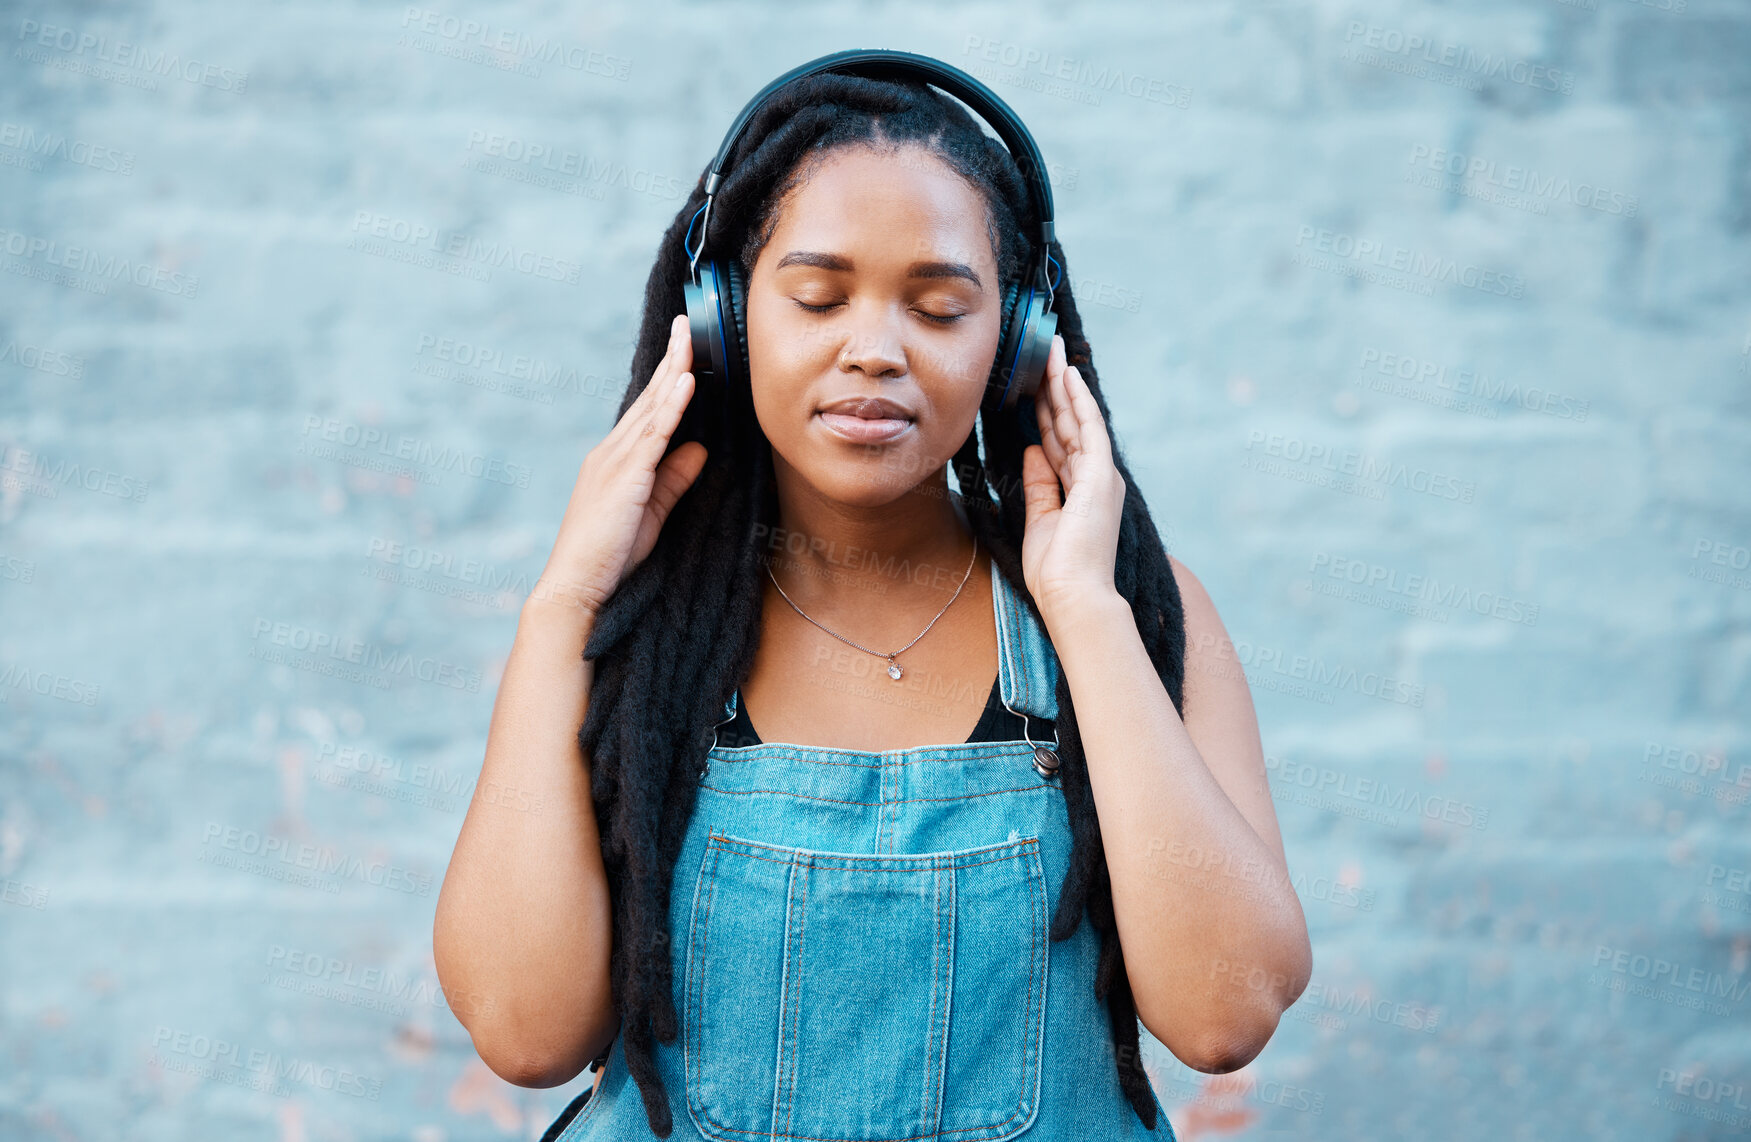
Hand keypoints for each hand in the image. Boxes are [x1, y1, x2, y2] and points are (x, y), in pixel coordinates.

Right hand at [533, 314, 707, 616]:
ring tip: (690, 340)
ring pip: (651, 409)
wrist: (576, 588)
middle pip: (648, 398)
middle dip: (670, 360)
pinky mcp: (623, 479)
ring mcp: (614, 463)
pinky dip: (670, 407)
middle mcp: (611, 453)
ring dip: (673, 372)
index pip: (648, 411)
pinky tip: (685, 383)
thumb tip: (699, 448)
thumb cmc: (610, 557)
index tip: (684, 349)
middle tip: (685, 324)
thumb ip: (674, 479)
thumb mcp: (651, 513)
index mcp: (616, 460)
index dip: (667, 379)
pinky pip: (652, 436)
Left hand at [1020, 333, 1125, 621]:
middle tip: (1045, 353)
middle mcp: (1096, 478)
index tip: (1034, 386)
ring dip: (1064, 385)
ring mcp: (1100, 476)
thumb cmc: (1056, 571)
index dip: (1046, 413)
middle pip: (1069, 424)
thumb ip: (1039, 483)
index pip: (1059, 442)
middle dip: (1055, 388)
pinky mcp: (1101, 476)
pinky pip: (1088, 429)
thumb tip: (1032, 450)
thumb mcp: (1040, 518)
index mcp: (1082, 491)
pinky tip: (1067, 377)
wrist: (1073, 597)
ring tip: (1053, 352)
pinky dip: (1078, 401)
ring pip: (1078, 419)